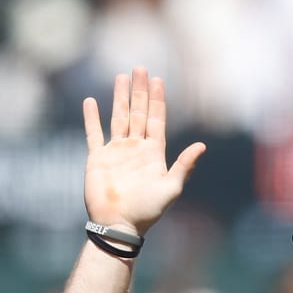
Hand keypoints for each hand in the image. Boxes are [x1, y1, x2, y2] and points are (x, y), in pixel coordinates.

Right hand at [82, 66, 205, 237]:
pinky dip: (91, 118)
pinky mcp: (98, 158)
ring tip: (120, 77)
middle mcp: (135, 148)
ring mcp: (116, 151)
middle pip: (138, 112)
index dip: (158, 100)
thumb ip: (184, 166)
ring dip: (119, 97)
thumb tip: (202, 145)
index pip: (156, 119)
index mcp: (153, 153)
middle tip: (140, 68)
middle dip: (140, 90)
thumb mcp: (171, 188)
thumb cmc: (147, 210)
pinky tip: (91, 101)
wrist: (118, 225)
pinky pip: (93, 133)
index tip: (159, 80)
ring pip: (118, 117)